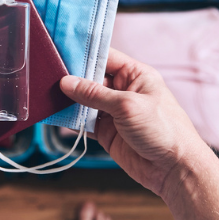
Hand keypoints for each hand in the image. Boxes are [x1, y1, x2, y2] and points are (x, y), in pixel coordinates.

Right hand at [60, 48, 206, 197]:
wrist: (173, 169)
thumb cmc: (163, 130)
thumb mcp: (127, 105)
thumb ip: (95, 94)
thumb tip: (67, 82)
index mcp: (135, 75)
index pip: (105, 57)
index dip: (84, 54)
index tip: (60, 50)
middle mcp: (123, 91)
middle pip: (91, 78)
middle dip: (71, 77)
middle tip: (47, 73)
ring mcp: (113, 112)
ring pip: (84, 100)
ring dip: (68, 99)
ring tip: (45, 92)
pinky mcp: (106, 132)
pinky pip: (83, 121)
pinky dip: (70, 118)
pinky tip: (55, 113)